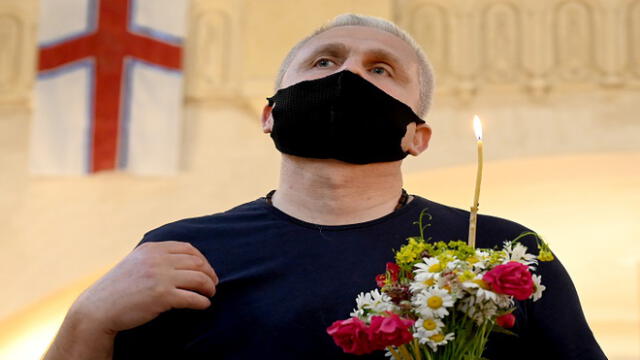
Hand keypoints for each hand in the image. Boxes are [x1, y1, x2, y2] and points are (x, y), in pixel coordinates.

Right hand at [70, 241, 218, 334]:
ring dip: (209, 287)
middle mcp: (157, 259)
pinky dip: (202, 301)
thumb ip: (156, 258)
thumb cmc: (118, 289)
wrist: (98, 309)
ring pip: (198, 278)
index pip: (188, 248)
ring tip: (210, 294)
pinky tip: (204, 305)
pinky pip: (192, 297)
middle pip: (197, 262)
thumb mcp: (136, 262)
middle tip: (213, 284)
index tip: (206, 270)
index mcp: (152, 249)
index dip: (202, 259)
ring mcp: (160, 277)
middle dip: (209, 273)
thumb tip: (185, 260)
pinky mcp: (162, 296)